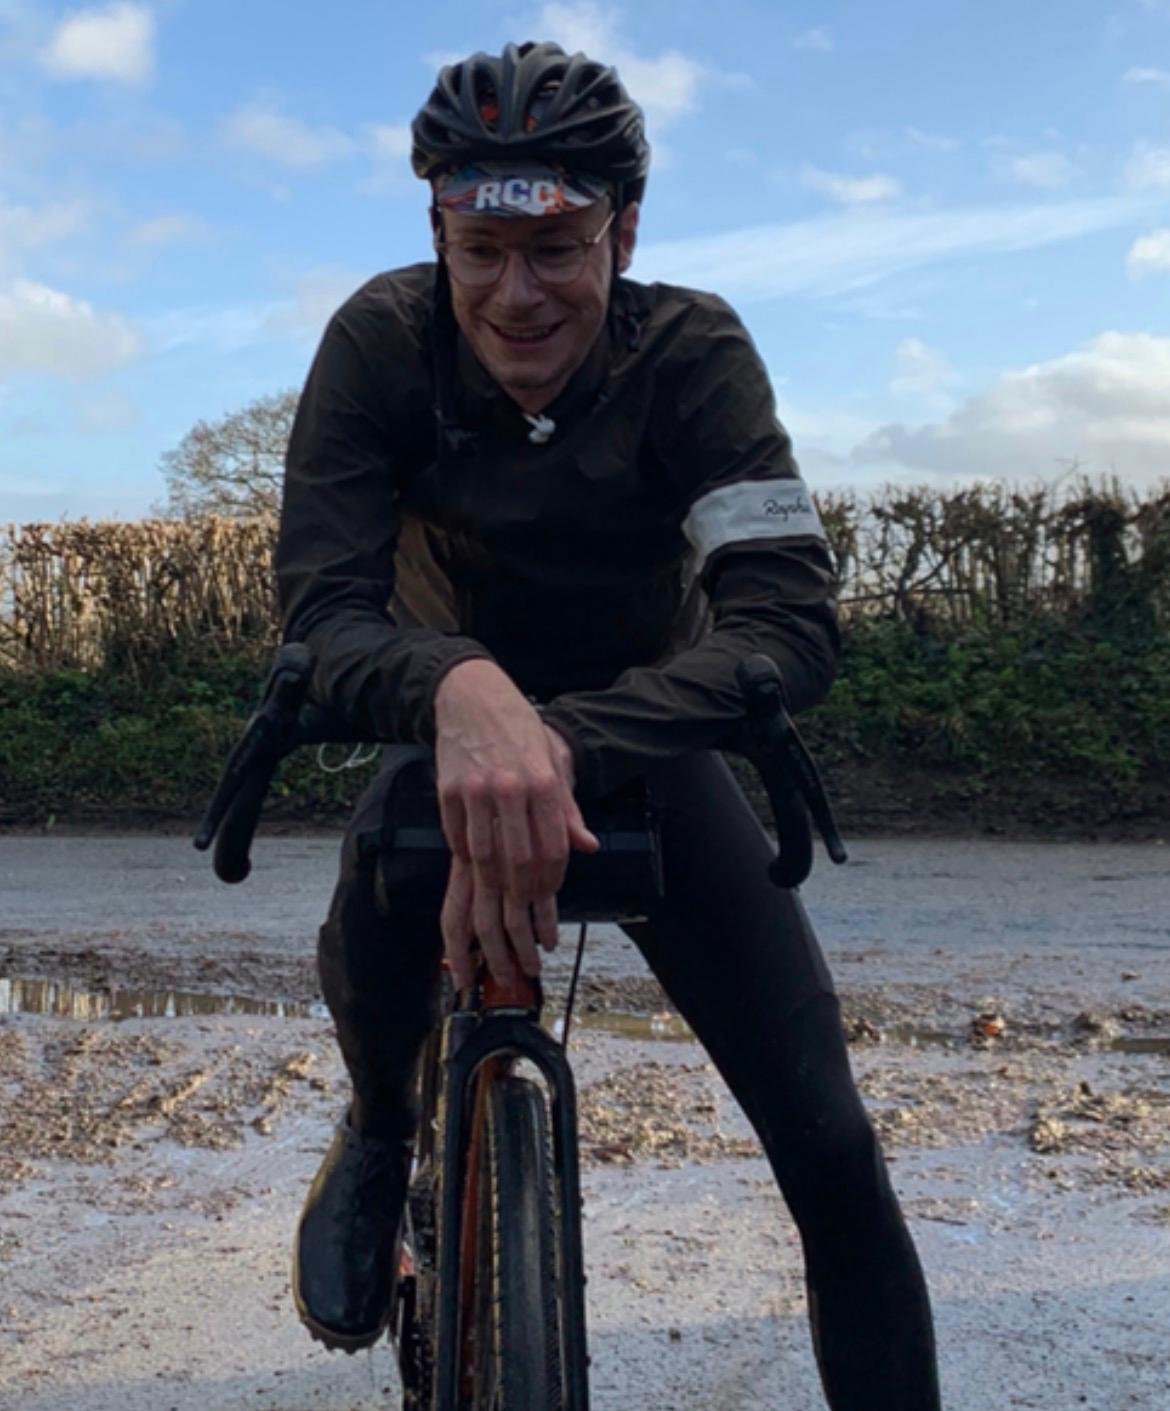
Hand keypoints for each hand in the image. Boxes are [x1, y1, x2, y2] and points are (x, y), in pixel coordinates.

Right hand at [434, 661, 596, 985]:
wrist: (472, 695)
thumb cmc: (519, 729)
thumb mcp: (553, 761)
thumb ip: (568, 810)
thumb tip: (588, 846)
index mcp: (543, 782)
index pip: (551, 850)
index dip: (550, 888)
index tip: (547, 909)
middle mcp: (511, 789)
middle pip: (518, 863)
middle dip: (521, 903)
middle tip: (522, 932)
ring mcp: (476, 791)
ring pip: (485, 859)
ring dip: (491, 894)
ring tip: (496, 916)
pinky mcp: (448, 792)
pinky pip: (458, 841)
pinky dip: (466, 864)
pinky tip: (472, 879)